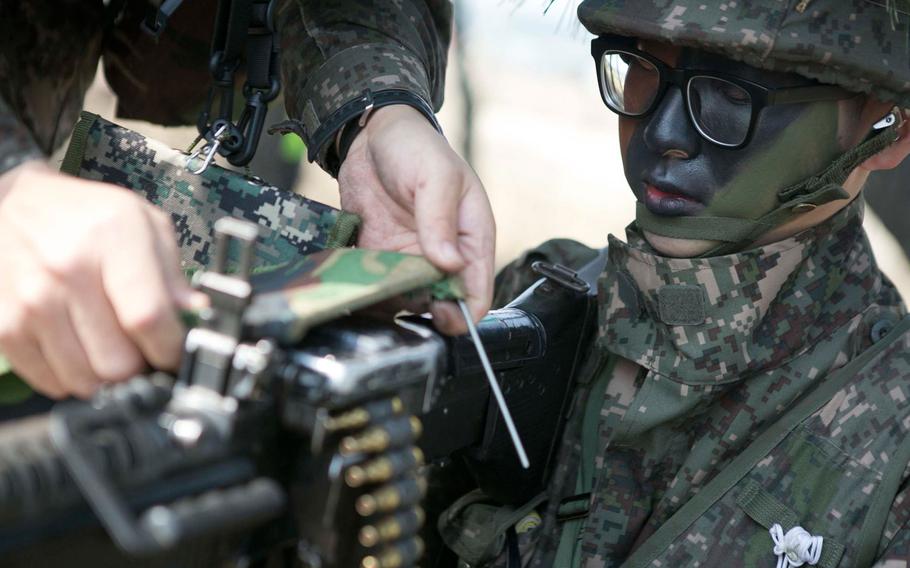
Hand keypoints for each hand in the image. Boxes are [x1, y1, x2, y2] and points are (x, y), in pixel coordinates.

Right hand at [0, 161, 200, 398]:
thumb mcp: (144, 225)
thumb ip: (174, 273)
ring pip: (85, 381)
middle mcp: (67, 270)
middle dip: (139, 366)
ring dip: (106, 377)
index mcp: (113, 238)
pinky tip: (79, 350)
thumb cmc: (88, 216)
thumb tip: (198, 314)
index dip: (169, 348)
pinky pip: (51, 382)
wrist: (10, 204)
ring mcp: (30, 300)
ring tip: (109, 348)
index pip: (147, 317)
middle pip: (117, 362)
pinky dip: (71, 378)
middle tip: (140, 349)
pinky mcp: (4, 325)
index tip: (175, 352)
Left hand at [337, 105, 494, 334]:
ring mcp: (412, 259)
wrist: (371, 135)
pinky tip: (358, 290)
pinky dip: (371, 294)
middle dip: (426, 312)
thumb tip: (449, 265)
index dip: (465, 311)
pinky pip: (380, 288)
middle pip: (443, 303)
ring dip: (394, 305)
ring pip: (410, 300)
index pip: (478, 289)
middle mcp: (445, 255)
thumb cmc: (415, 147)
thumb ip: (440, 220)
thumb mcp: (435, 177)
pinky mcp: (382, 258)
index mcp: (471, 237)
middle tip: (403, 304)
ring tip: (375, 297)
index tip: (444, 318)